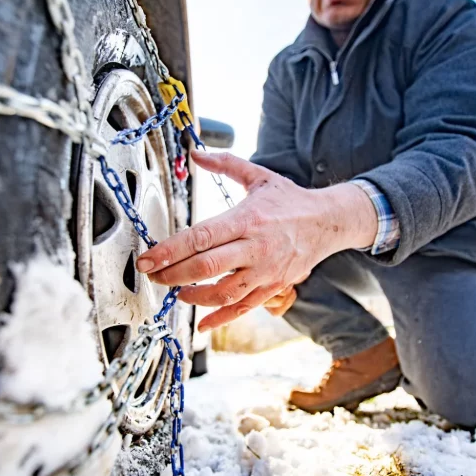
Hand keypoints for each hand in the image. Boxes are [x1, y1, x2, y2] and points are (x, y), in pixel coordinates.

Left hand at [136, 151, 377, 330]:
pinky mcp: (273, 287)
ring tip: (176, 291)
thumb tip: (195, 152)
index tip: (147, 258)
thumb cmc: (290, 200)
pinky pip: (244, 308)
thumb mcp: (260, 176)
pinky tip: (202, 323)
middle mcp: (255, 248)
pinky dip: (220, 318)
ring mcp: (265, 271)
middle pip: (206, 267)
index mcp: (247, 219)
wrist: (328, 222)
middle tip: (151, 275)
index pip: (201, 237)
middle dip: (173, 274)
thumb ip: (225, 163)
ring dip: (194, 296)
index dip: (170, 250)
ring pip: (223, 293)